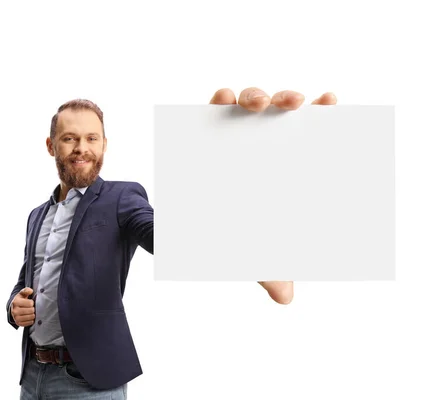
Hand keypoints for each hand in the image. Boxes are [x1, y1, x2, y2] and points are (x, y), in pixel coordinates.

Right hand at [11, 287, 35, 326]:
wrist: (13, 308)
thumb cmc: (20, 300)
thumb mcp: (22, 293)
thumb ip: (26, 290)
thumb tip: (31, 291)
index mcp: (16, 302)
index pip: (30, 303)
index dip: (32, 302)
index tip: (30, 302)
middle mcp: (15, 311)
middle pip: (31, 310)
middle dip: (33, 309)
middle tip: (31, 308)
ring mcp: (16, 318)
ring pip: (31, 317)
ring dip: (33, 314)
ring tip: (31, 312)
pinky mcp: (18, 323)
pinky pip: (29, 323)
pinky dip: (31, 320)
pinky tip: (30, 317)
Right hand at [209, 87, 336, 303]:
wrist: (177, 231)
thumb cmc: (220, 235)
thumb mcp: (245, 251)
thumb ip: (267, 267)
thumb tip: (285, 297)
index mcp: (277, 167)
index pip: (304, 135)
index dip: (321, 116)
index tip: (331, 102)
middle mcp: (258, 145)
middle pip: (279, 113)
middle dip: (288, 98)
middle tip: (295, 103)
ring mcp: (232, 135)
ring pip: (249, 103)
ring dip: (257, 95)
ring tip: (258, 105)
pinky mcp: (203, 131)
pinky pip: (213, 108)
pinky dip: (220, 98)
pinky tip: (224, 97)